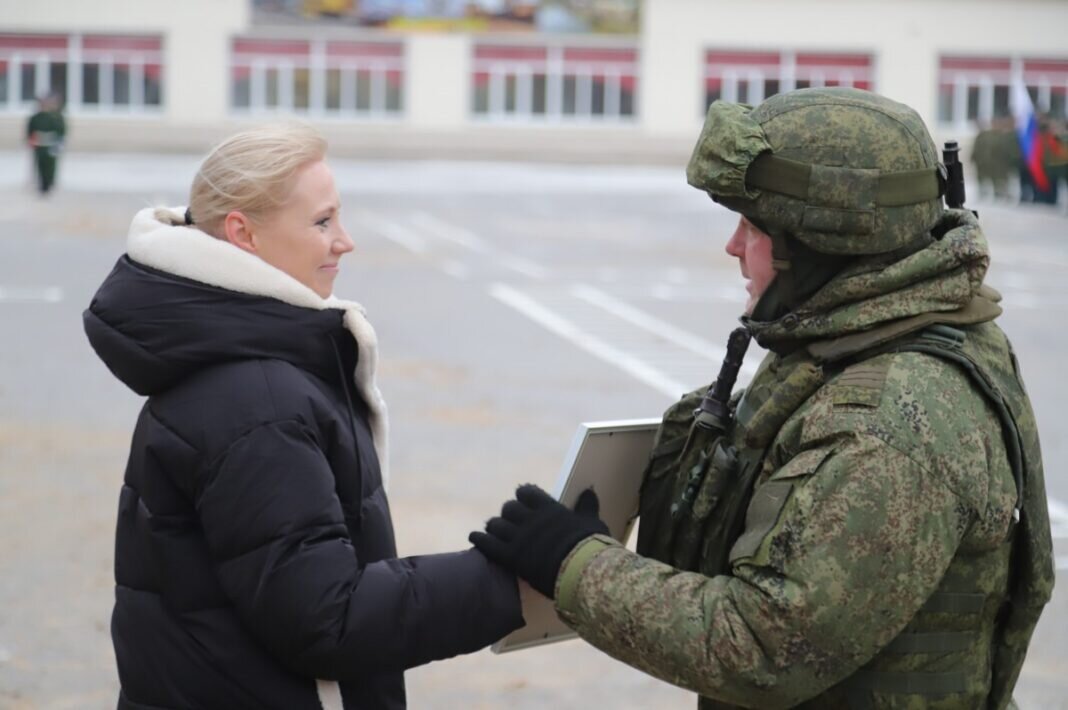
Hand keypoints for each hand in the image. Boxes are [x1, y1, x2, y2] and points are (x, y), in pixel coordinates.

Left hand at [470, 484, 607, 598]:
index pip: (526, 492)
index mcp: (548, 508)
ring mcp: (518, 537)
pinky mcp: (509, 556)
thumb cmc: (590, 547)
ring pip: (495, 524)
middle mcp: (529, 518)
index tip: (523, 500)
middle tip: (510, 522)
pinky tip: (474, 537)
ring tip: (494, 532)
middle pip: (508, 508)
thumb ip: (587, 507)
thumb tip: (589, 491)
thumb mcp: (591, 522)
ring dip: (494, 527)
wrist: (580, 572)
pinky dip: (479, 539)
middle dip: (509, 514)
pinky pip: (487, 544)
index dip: (523, 495)